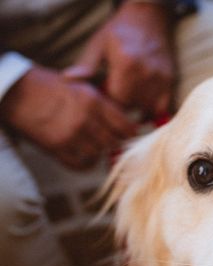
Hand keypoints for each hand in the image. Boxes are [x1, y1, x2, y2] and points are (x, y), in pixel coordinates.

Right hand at [0, 66, 135, 169]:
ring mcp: (70, 136)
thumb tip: (124, 114)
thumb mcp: (79, 84)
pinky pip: (81, 165)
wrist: (14, 91)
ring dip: (99, 152)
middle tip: (111, 140)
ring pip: (99, 154)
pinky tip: (84, 156)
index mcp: (93, 101)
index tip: (128, 133)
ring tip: (95, 145)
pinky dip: (86, 163)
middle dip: (115, 142)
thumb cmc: (47, 85)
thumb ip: (101, 100)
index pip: (125, 126)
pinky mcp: (56, 148)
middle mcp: (85, 119)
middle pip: (114, 142)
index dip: (130, 132)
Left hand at [64, 1, 175, 115]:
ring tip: (127, 101)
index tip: (102, 101)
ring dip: (136, 110)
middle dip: (120, 108)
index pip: (115, 99)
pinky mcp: (170, 80)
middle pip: (130, 107)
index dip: (107, 105)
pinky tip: (145, 106)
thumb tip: (68, 79)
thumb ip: (86, 64)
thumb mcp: (99, 43)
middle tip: (113, 102)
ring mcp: (160, 78)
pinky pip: (163, 107)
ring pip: (146, 109)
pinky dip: (153, 110)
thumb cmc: (121, 30)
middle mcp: (145, 73)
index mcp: (125, 64)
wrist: (149, 16)